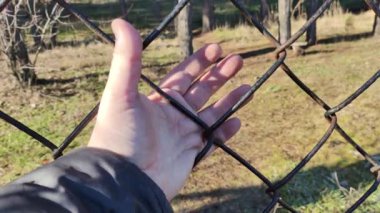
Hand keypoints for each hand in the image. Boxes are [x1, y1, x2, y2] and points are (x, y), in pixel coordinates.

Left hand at [88, 19, 248, 199]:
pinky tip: (238, 121)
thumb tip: (120, 22)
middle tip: (238, 59)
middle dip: (220, 75)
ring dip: (230, 100)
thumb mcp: (121, 94)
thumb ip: (127, 59)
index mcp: (159, 98)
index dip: (199, 61)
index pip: (183, 74)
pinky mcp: (192, 154)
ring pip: (212, 113)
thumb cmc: (119, 136)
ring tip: (248, 87)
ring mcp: (184, 134)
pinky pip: (213, 141)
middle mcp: (173, 114)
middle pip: (202, 90)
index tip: (215, 48)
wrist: (125, 180)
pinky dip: (226, 132)